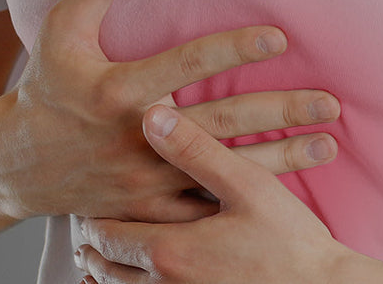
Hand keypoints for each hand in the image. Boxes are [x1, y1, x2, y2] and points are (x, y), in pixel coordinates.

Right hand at [0, 0, 341, 223]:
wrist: (18, 165)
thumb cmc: (47, 89)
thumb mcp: (61, 31)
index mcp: (119, 92)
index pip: (188, 64)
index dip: (234, 49)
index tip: (280, 38)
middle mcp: (138, 139)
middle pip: (223, 123)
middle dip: (280, 113)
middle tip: (329, 102)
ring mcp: (146, 181)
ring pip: (226, 170)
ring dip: (281, 159)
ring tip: (327, 144)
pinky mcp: (151, 212)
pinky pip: (207, 206)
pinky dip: (248, 199)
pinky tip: (291, 191)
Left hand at [75, 104, 358, 283]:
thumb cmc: (292, 243)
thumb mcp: (248, 186)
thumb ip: (197, 151)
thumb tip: (152, 115)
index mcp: (168, 250)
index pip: (105, 231)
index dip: (93, 212)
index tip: (90, 194)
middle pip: (105, 267)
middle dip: (95, 244)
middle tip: (89, 222)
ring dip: (107, 272)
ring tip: (102, 255)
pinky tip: (138, 282)